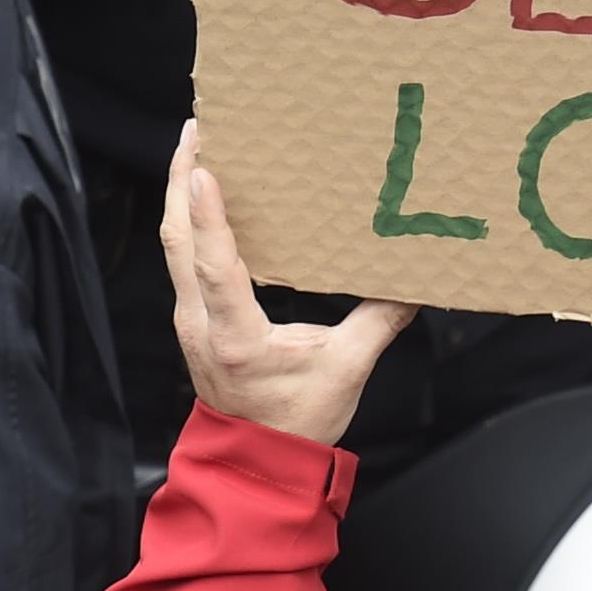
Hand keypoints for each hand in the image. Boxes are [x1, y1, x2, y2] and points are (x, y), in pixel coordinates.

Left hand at [157, 121, 409, 445]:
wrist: (258, 462)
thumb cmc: (298, 422)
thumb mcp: (346, 370)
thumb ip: (380, 321)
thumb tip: (416, 281)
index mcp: (236, 337)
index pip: (215, 267)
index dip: (209, 216)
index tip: (205, 168)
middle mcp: (200, 324)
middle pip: (178, 240)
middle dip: (182, 179)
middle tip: (199, 127)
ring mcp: (190, 321)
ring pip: (175, 246)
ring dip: (181, 195)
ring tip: (198, 147)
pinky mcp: (194, 321)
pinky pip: (184, 260)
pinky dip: (191, 222)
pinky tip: (206, 198)